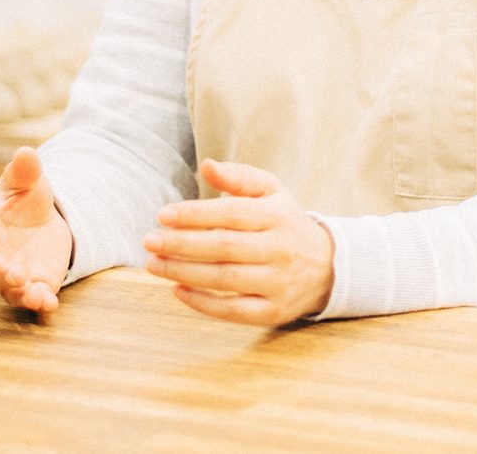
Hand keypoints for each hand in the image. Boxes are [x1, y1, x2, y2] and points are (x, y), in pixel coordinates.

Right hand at [0, 146, 72, 313]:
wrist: (40, 219)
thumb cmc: (22, 198)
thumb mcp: (25, 181)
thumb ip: (24, 171)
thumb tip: (26, 152)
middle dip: (0, 274)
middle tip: (14, 273)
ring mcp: (13, 274)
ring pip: (9, 291)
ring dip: (20, 294)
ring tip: (34, 294)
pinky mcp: (35, 283)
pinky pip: (33, 298)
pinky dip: (40, 303)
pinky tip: (50, 304)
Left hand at [143, 158, 335, 325]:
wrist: (327, 267)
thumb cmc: (286, 224)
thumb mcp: (272, 193)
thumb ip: (240, 178)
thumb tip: (207, 165)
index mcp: (278, 215)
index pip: (232, 213)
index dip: (195, 214)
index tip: (163, 215)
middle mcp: (281, 248)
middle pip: (224, 247)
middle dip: (181, 244)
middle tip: (149, 241)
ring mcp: (278, 282)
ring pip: (224, 279)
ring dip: (183, 272)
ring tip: (153, 264)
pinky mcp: (273, 311)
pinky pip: (233, 310)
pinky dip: (202, 303)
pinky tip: (177, 290)